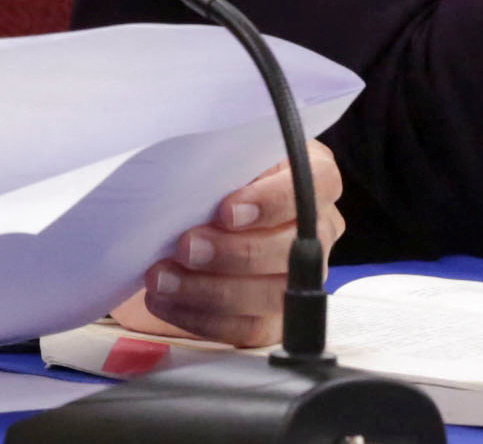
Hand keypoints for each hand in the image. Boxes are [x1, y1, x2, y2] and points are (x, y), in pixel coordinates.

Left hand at [106, 143, 345, 348]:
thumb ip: (219, 157)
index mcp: (316, 176)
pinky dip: (202, 318)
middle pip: (292, 249)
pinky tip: (166, 301)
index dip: (273, 201)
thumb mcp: (225, 153)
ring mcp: (303, 278)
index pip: (318, 184)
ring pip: (271, 295)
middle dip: (233, 253)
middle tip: (185, 247)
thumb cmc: (220, 174)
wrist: (203, 214)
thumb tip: (181, 173)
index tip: (226, 210)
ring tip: (163, 279)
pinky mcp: (278, 317)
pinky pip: (248, 329)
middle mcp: (319, 229)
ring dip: (210, 291)